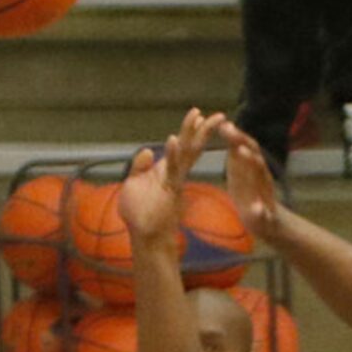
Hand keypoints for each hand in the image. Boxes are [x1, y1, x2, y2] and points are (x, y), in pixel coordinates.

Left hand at [117, 106, 224, 241]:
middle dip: (202, 129)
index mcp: (167, 170)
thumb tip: (147, 150)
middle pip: (190, 147)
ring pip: (186, 154)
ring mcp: (173, 181)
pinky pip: (172, 169)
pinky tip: (173, 139)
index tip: (198, 114)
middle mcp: (174, 173)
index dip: (189, 131)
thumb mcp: (133, 184)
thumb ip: (139, 167)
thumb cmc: (140, 215)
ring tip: (201, 118)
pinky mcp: (169, 190)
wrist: (145, 237)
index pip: (181, 146)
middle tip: (217, 115)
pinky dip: (172, 154)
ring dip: (191, 135)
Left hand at [219, 120, 280, 240]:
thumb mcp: (240, 172)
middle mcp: (261, 177)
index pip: (246, 147)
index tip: (224, 124)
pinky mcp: (266, 215)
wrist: (266, 222)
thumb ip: (235, 154)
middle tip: (230, 132)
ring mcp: (265, 195)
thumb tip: (226, 128)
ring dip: (253, 164)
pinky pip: (264, 213)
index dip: (236, 136)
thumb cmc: (249, 194)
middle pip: (254, 156)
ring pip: (262, 178)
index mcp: (251, 168)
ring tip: (242, 153)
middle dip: (243, 143)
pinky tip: (258, 210)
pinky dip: (261, 211)